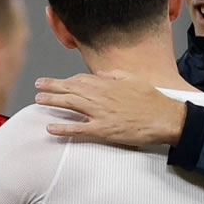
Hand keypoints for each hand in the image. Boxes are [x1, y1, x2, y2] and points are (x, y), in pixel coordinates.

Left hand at [34, 70, 186, 145]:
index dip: (65, 80)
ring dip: (52, 102)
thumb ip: (115, 75)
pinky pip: (79, 129)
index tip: (55, 81)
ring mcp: (101, 113)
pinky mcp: (104, 130)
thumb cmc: (152, 99)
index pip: (80, 80)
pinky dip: (63, 128)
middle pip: (70, 90)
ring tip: (38, 101)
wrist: (165, 117)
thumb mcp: (134, 79)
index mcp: (108, 84)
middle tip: (38, 86)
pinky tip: (50, 128)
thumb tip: (99, 73)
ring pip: (70, 105)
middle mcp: (101, 97)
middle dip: (52, 87)